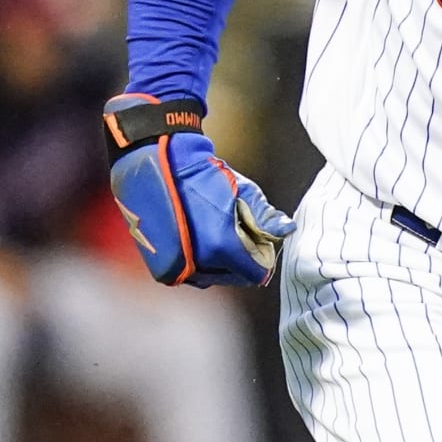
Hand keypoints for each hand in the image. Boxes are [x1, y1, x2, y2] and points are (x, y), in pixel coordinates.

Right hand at [105, 95, 295, 286]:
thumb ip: (265, 216)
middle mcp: (198, 263)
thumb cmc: (198, 173)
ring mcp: (177, 267)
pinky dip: (198, 263)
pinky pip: (190, 273)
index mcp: (221, 245)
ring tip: (218, 237)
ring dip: (220, 264)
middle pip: (234, 277)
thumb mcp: (240, 190)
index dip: (262, 259)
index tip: (261, 246)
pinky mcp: (161, 266)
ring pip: (211, 277)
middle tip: (241, 238)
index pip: (255, 272)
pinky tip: (200, 240)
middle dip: (242, 261)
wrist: (156, 163)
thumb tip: (285, 229)